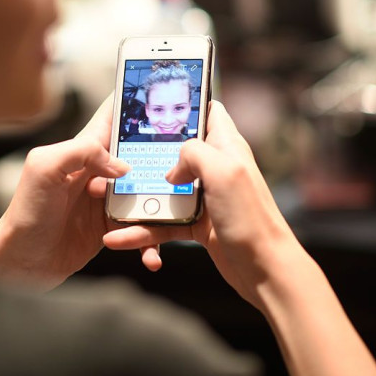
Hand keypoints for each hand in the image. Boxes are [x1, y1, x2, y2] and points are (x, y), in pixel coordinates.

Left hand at [0, 95, 170, 289]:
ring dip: (162, 209)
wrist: (22, 261)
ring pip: (148, 195)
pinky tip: (151, 257)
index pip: (113, 119)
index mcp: (83, 149)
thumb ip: (81, 150)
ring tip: (170, 222)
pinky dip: (149, 242)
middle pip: (142, 157)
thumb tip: (121, 165)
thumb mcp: (44, 168)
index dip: (137, 104)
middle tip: (187, 171)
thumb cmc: (26, 212)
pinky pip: (141, 231)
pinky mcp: (112, 228)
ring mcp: (107, 200)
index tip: (167, 94)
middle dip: (165, 161)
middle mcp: (98, 172)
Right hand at [103, 101, 304, 308]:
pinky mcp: (197, 224)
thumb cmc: (252, 218)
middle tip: (119, 157)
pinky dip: (143, 231)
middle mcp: (215, 169)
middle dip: (146, 156)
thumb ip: (194, 153)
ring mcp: (205, 197)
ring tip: (110, 208)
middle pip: (174, 152)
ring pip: (163, 190)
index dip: (185, 105)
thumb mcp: (223, 170)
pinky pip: (163, 222)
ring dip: (137, 201)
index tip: (155, 107)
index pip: (208, 112)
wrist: (264, 269)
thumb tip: (172, 169)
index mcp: (226, 147)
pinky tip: (122, 239)